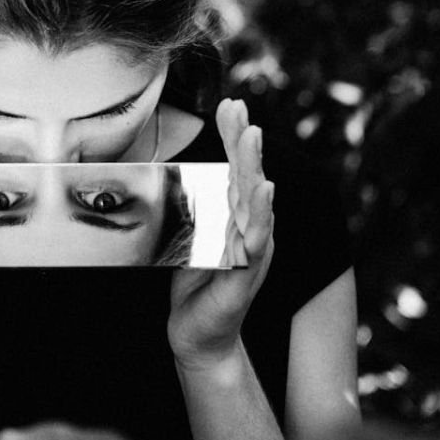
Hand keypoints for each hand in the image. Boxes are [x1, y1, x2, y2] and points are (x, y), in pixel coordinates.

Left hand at [168, 99, 274, 369]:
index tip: (229, 104)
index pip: (236, 168)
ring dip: (253, 166)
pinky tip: (264, 190)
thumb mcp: (188, 237)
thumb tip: (176, 172)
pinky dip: (261, 213)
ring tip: (253, 136)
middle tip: (239, 108)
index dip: (233, 137)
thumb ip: (191, 207)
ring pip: (255, 200)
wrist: (197, 334)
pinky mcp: (248, 271)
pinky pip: (257, 238)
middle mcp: (251, 228)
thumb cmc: (194, 285)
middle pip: (249, 176)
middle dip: (243, 140)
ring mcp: (253, 248)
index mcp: (237, 216)